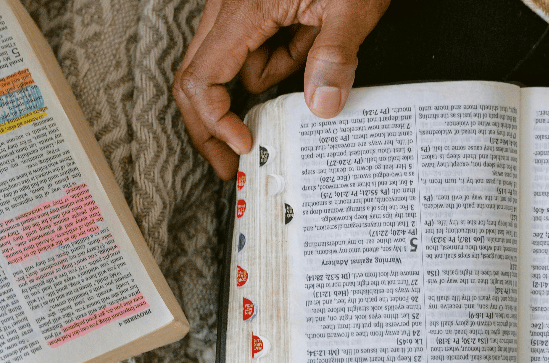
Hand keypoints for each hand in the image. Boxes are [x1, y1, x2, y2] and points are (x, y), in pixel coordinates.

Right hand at [173, 0, 389, 179]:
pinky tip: (311, 41)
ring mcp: (237, 8)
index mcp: (243, 9)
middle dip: (212, 123)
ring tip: (315, 57)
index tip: (244, 145)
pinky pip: (253, 47)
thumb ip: (335, 55)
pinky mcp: (253, 7)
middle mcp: (228, 8)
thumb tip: (321, 108)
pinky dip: (279, 58)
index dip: (214, 122)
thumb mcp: (354, 5)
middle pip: (195, 78)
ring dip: (267, 80)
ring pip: (231, 65)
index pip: (200, 79)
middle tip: (232, 161)